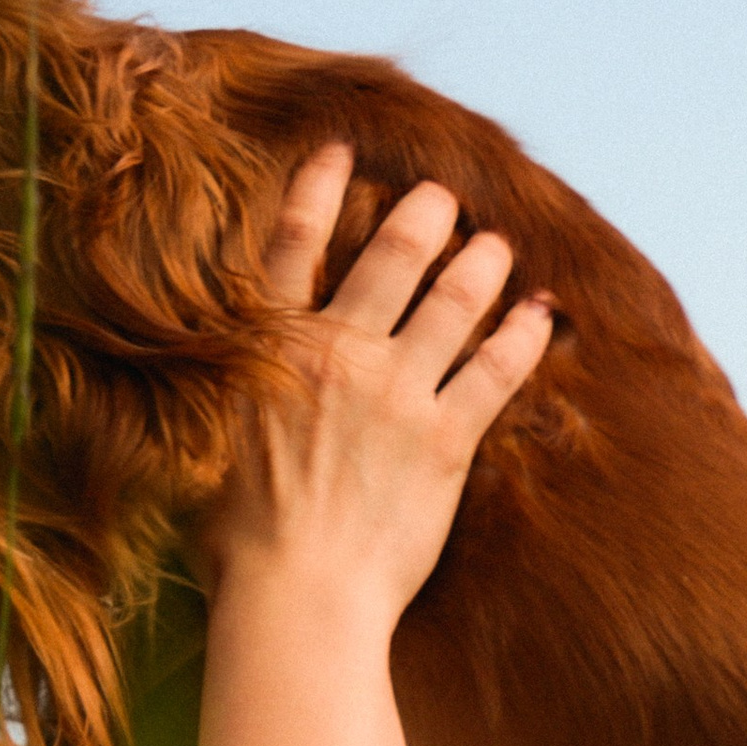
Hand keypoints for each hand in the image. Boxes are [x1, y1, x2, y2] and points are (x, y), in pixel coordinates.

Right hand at [194, 148, 552, 629]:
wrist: (295, 596)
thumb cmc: (239, 542)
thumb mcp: (205, 442)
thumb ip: (227, 390)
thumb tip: (211, 368)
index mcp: (270, 349)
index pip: (295, 244)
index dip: (320, 188)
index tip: (340, 149)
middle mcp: (337, 353)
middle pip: (391, 255)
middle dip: (423, 213)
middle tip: (443, 194)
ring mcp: (397, 393)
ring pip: (451, 301)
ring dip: (481, 263)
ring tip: (498, 243)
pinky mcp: (446, 439)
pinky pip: (496, 371)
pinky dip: (523, 336)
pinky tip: (541, 313)